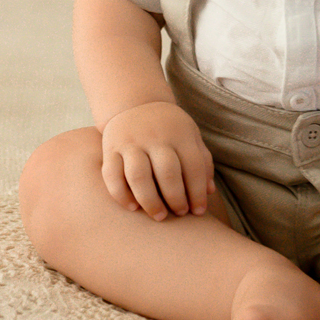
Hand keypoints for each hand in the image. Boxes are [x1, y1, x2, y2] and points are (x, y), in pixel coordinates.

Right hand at [101, 101, 214, 219]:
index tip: (198, 212)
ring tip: (159, 216)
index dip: (197, 192)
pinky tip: (133, 208)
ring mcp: (130, 142)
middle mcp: (154, 136)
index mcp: (179, 133)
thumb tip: (210, 191)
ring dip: (150, 201)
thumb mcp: (190, 136)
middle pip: (167, 173)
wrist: (135, 103)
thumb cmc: (169, 128)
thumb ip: (202, 161)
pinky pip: (112, 176)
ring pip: (138, 176)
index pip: (193, 166)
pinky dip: (121, 195)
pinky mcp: (110, 149)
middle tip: (179, 213)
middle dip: (175, 199)